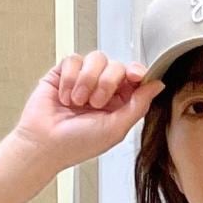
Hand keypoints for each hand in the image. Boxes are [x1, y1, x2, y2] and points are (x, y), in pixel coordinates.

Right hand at [13, 51, 164, 169]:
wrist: (44, 144)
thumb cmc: (78, 143)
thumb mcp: (116, 129)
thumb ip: (138, 105)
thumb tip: (158, 84)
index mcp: (119, 103)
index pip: (134, 78)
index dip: (137, 73)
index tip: (135, 76)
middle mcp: (102, 89)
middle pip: (116, 65)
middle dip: (106, 83)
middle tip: (95, 104)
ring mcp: (83, 79)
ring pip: (96, 58)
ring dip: (87, 81)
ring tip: (77, 102)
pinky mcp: (64, 72)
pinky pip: (73, 59)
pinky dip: (70, 79)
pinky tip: (64, 96)